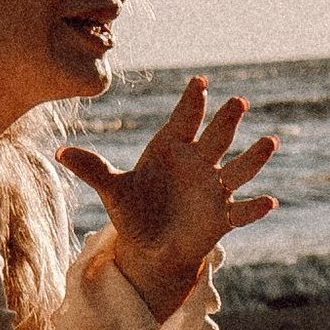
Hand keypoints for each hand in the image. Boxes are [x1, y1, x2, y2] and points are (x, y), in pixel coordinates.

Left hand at [58, 75, 277, 318]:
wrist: (148, 248)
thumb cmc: (133, 210)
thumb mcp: (113, 190)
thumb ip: (92, 169)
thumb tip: (58, 152)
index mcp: (171, 149)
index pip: (183, 120)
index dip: (191, 102)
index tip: (199, 82)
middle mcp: (197, 163)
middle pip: (216, 138)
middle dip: (226, 120)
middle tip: (238, 101)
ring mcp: (213, 189)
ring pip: (238, 169)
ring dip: (254, 157)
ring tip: (269, 142)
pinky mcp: (222, 217)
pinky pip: (242, 211)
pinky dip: (255, 208)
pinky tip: (270, 201)